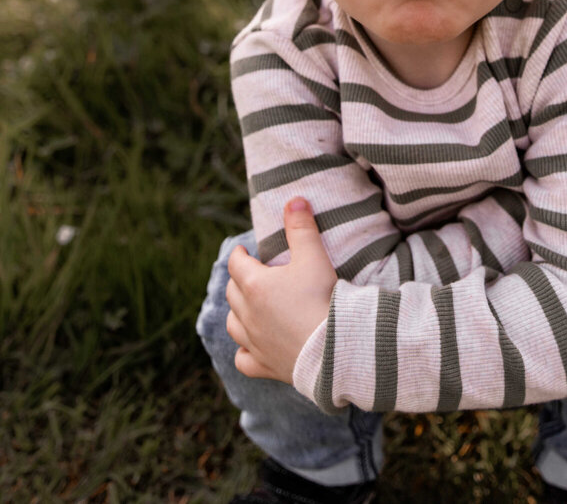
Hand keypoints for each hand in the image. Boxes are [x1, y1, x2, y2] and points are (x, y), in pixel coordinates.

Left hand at [226, 197, 337, 382]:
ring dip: (237, 313)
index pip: (236, 263)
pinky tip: (251, 347)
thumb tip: (294, 200)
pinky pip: (243, 359)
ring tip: (248, 307)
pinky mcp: (264, 365)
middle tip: (251, 274)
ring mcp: (254, 342)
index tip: (244, 250)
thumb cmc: (322, 300)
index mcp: (255, 285)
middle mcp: (248, 315)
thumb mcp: (314, 257)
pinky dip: (243, 351)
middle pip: (232, 293)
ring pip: (233, 325)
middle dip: (238, 280)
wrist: (334, 349)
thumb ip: (302, 228)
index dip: (239, 254)